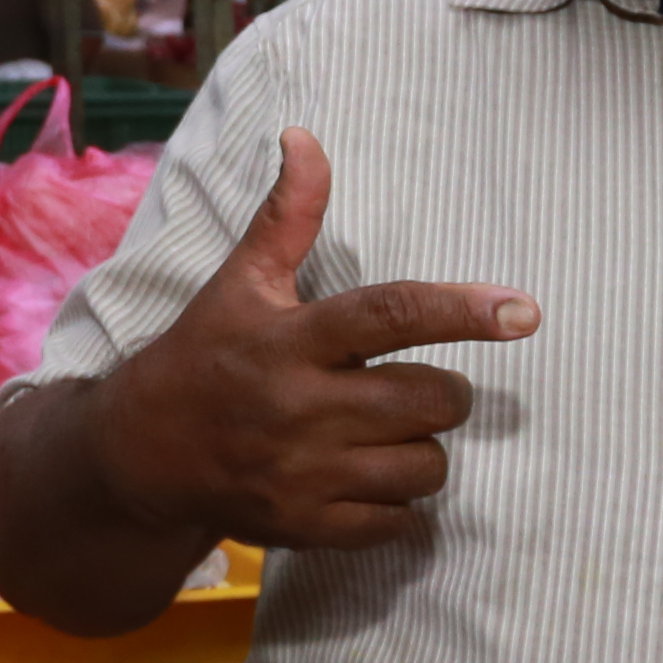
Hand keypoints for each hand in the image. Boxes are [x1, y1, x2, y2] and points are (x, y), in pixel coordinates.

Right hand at [88, 129, 535, 550]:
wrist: (138, 456)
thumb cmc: (203, 356)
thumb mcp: (240, 282)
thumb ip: (289, 215)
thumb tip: (306, 136)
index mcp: (292, 339)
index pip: (391, 315)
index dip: (463, 310)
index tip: (524, 310)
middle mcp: (301, 407)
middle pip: (429, 399)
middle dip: (446, 392)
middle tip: (420, 387)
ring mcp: (304, 473)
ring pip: (424, 466)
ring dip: (425, 448)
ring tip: (393, 434)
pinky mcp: (306, 526)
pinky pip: (397, 522)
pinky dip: (399, 503)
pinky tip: (372, 479)